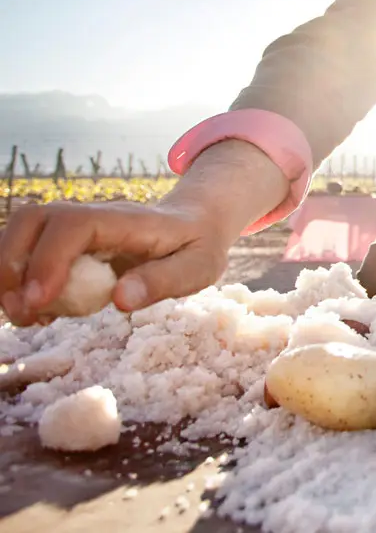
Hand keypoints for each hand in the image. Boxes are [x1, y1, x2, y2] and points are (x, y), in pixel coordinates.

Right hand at [0, 199, 238, 325]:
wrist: (197, 222)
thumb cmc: (198, 247)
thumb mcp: (199, 268)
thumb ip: (165, 281)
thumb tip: (121, 299)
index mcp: (128, 221)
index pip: (75, 225)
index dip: (49, 260)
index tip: (40, 302)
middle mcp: (95, 216)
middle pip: (33, 219)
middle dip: (12, 266)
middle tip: (23, 314)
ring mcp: (78, 225)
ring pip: (23, 232)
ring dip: (10, 275)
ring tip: (28, 317)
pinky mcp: (69, 241)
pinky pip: (30, 251)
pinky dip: (21, 282)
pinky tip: (42, 312)